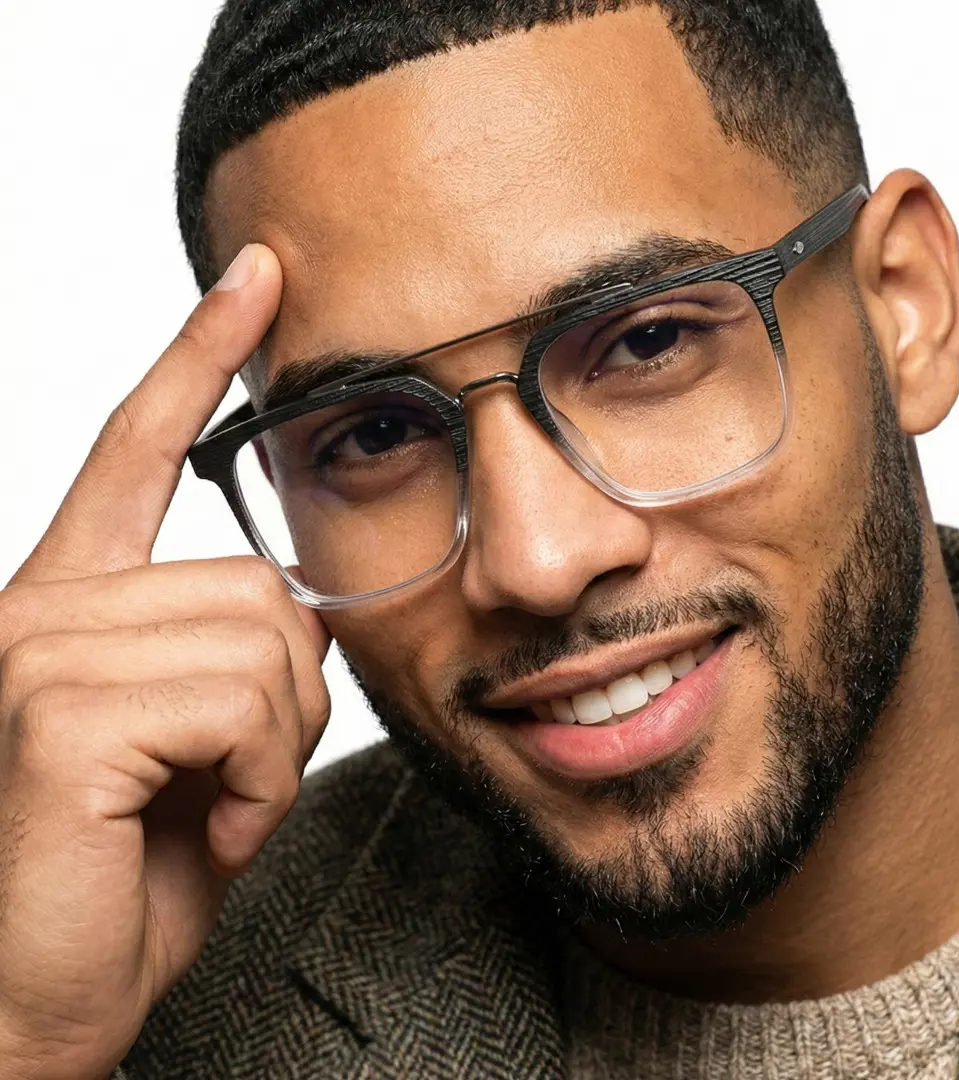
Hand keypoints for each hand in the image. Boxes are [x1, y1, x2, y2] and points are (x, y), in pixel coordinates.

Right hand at [0, 245, 331, 1078]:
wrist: (47, 999)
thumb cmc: (128, 870)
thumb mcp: (202, 744)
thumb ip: (235, 655)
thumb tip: (296, 607)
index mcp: (73, 600)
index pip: (136, 443)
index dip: (198, 352)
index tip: (258, 276)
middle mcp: (40, 606)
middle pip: (260, 582)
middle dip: (286, 696)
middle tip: (231, 775)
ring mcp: (36, 651)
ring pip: (265, 640)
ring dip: (273, 745)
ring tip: (213, 804)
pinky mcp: (54, 714)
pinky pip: (243, 703)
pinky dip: (260, 779)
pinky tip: (208, 827)